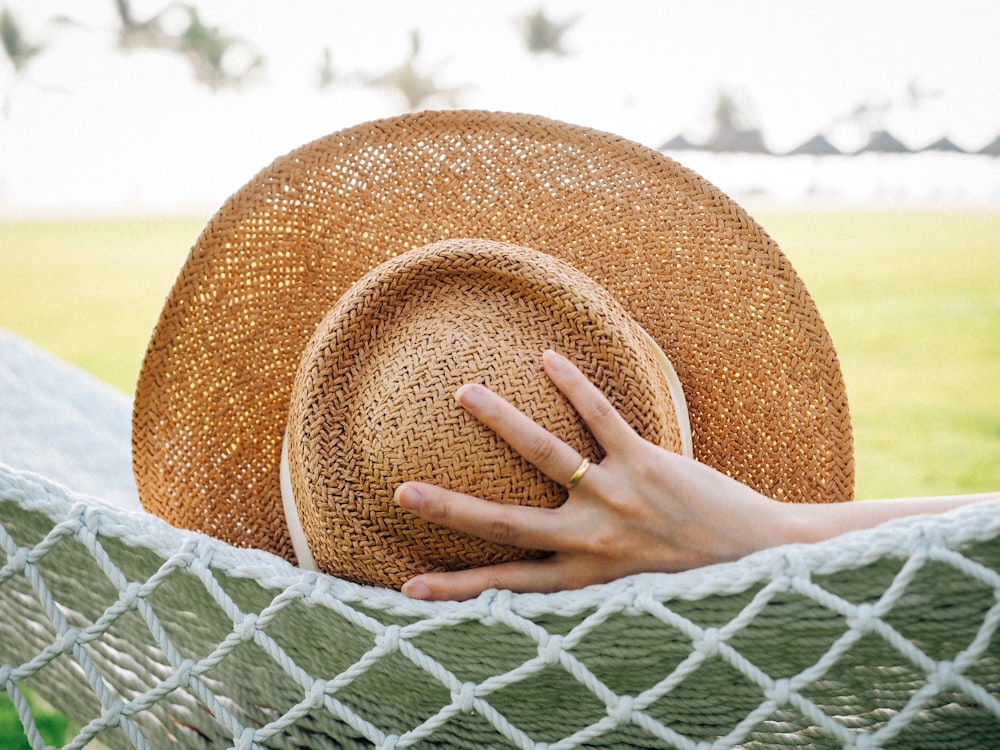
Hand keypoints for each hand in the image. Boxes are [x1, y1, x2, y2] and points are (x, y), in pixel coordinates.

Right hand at [394, 350, 792, 599]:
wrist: (762, 557)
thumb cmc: (693, 577)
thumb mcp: (632, 588)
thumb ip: (588, 574)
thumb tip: (550, 563)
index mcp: (585, 577)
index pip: (507, 587)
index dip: (456, 591)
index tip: (409, 591)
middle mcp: (592, 541)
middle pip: (506, 523)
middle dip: (450, 508)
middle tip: (402, 491)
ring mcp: (617, 498)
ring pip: (546, 455)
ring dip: (501, 421)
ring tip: (465, 392)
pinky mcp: (647, 463)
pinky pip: (602, 417)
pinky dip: (573, 385)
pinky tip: (547, 357)